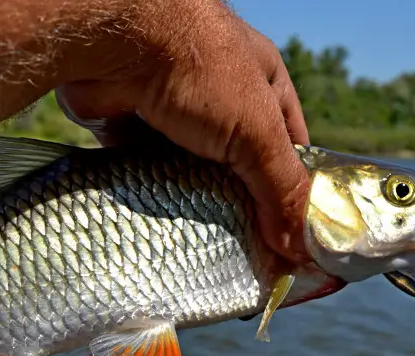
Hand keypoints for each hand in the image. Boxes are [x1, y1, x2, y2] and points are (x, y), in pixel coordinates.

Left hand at [55, 0, 310, 263]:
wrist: (115, 42)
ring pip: (194, 172)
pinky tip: (166, 227)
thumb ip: (281, 186)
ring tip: (210, 249)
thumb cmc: (200, 68)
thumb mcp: (257, 129)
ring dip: (199, 204)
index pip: (291, 147)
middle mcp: (220, 99)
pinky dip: (158, 195)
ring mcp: (174, 115)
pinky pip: (152, 173)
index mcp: (262, 86)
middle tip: (253, 254)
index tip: (295, 238)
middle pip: (241, 166)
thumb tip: (299, 245)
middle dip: (245, 205)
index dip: (295, 190)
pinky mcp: (133, 131)